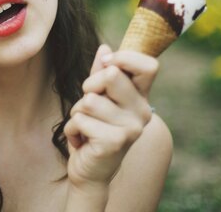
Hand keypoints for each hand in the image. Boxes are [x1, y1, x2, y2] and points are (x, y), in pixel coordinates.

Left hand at [64, 45, 157, 188]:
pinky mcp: (115, 142)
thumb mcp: (97, 97)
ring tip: (85, 127)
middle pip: (111, 75)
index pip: (149, 66)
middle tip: (89, 105)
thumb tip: (104, 48)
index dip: (124, 58)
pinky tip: (82, 141)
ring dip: (77, 113)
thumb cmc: (93, 130)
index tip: (106, 64)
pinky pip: (80, 119)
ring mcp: (131, 128)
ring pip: (89, 100)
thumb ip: (101, 73)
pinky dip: (72, 129)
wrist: (90, 172)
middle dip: (89, 86)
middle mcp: (142, 112)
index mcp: (141, 97)